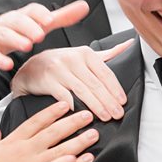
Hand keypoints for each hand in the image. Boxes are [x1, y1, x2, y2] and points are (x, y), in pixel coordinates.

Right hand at [0, 0, 90, 79]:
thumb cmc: (14, 34)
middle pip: (16, 20)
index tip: (50, 20)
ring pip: (2, 34)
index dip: (40, 14)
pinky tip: (8, 65)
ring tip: (27, 46)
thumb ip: (60, 18)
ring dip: (14, 39)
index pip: (30, 11)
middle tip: (40, 35)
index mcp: (22, 17)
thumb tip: (85, 6)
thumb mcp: (37, 25)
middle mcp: (7, 23)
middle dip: (28, 26)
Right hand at [0, 101, 96, 161]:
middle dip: (73, 123)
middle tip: (88, 116)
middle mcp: (26, 152)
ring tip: (93, 136)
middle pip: (54, 133)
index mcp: (13, 142)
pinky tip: (87, 161)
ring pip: (62, 151)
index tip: (65, 105)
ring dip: (80, 142)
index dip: (52, 112)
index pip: (36, 122)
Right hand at [12, 41, 133, 120]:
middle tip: (117, 114)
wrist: (32, 68)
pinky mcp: (47, 81)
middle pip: (95, 83)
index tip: (123, 102)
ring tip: (106, 117)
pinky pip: (63, 96)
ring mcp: (59, 70)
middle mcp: (72, 59)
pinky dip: (73, 106)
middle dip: (109, 101)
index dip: (115, 88)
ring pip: (82, 90)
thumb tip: (130, 44)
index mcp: (85, 53)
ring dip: (96, 106)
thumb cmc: (61, 63)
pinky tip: (82, 114)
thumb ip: (106, 54)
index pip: (105, 73)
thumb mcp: (83, 55)